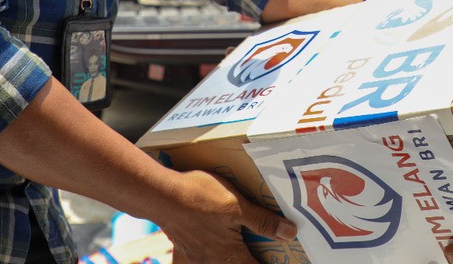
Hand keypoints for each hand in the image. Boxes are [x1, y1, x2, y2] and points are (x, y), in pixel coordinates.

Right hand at [156, 170, 294, 263]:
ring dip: (229, 260)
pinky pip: (195, 263)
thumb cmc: (200, 198)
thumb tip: (289, 234)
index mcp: (232, 256)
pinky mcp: (182, 253)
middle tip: (259, 252)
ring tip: (235, 252)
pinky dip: (204, 259)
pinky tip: (207, 252)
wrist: (162, 196)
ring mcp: (196, 261)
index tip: (280, 259)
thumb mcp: (238, 205)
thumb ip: (263, 222)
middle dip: (249, 260)